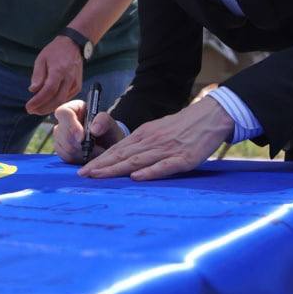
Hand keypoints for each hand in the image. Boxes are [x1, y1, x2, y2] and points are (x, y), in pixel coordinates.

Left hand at [26, 36, 83, 114]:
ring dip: (49, 108)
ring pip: (62, 101)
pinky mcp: (77, 86)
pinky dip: (56, 103)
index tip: (28, 107)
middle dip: (42, 108)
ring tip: (37, 109)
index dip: (38, 101)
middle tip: (31, 110)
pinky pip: (66, 98)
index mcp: (59, 71)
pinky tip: (47, 103)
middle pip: (56, 100)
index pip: (48, 91)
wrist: (73, 45)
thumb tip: (33, 90)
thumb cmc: (55, 51)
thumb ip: (37, 75)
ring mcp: (75, 83)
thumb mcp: (41, 59)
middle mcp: (69, 79)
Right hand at [52, 99, 125, 163]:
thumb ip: (103, 121)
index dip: (70, 125)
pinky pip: (65, 157)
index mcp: (73, 109)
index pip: (63, 113)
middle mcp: (64, 122)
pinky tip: (88, 156)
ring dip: (80, 152)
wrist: (109, 148)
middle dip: (78, 144)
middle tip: (94, 148)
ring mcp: (60, 137)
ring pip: (63, 146)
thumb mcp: (110, 124)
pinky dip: (78, 159)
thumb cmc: (108, 132)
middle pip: (60, 132)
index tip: (82, 138)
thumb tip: (93, 129)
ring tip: (95, 152)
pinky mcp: (62, 151)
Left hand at [80, 96, 232, 180]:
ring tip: (98, 176)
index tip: (84, 170)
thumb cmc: (182, 127)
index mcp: (144, 134)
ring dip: (115, 169)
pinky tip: (136, 177)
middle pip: (122, 155)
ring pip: (137, 160)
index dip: (100, 160)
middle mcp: (151, 141)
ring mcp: (167, 149)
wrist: (210, 117)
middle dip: (101, 166)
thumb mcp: (158, 130)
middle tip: (82, 175)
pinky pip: (163, 166)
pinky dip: (149, 172)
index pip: (117, 149)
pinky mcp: (183, 158)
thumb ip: (142, 143)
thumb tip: (123, 158)